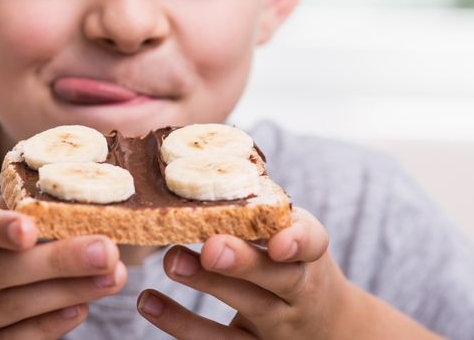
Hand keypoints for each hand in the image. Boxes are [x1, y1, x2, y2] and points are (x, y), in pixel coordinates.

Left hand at [136, 207, 440, 339]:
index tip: (278, 241)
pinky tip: (147, 302)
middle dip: (244, 263)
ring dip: (207, 287)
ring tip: (171, 261)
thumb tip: (196, 152)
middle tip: (210, 246)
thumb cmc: (289, 263)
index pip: (314, 243)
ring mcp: (277, 327)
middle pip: (278, 280)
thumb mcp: (288, 234)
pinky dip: (179, 323)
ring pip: (246, 311)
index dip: (298, 242)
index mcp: (308, 253)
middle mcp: (298, 292)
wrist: (326, 327)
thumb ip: (257, 206)